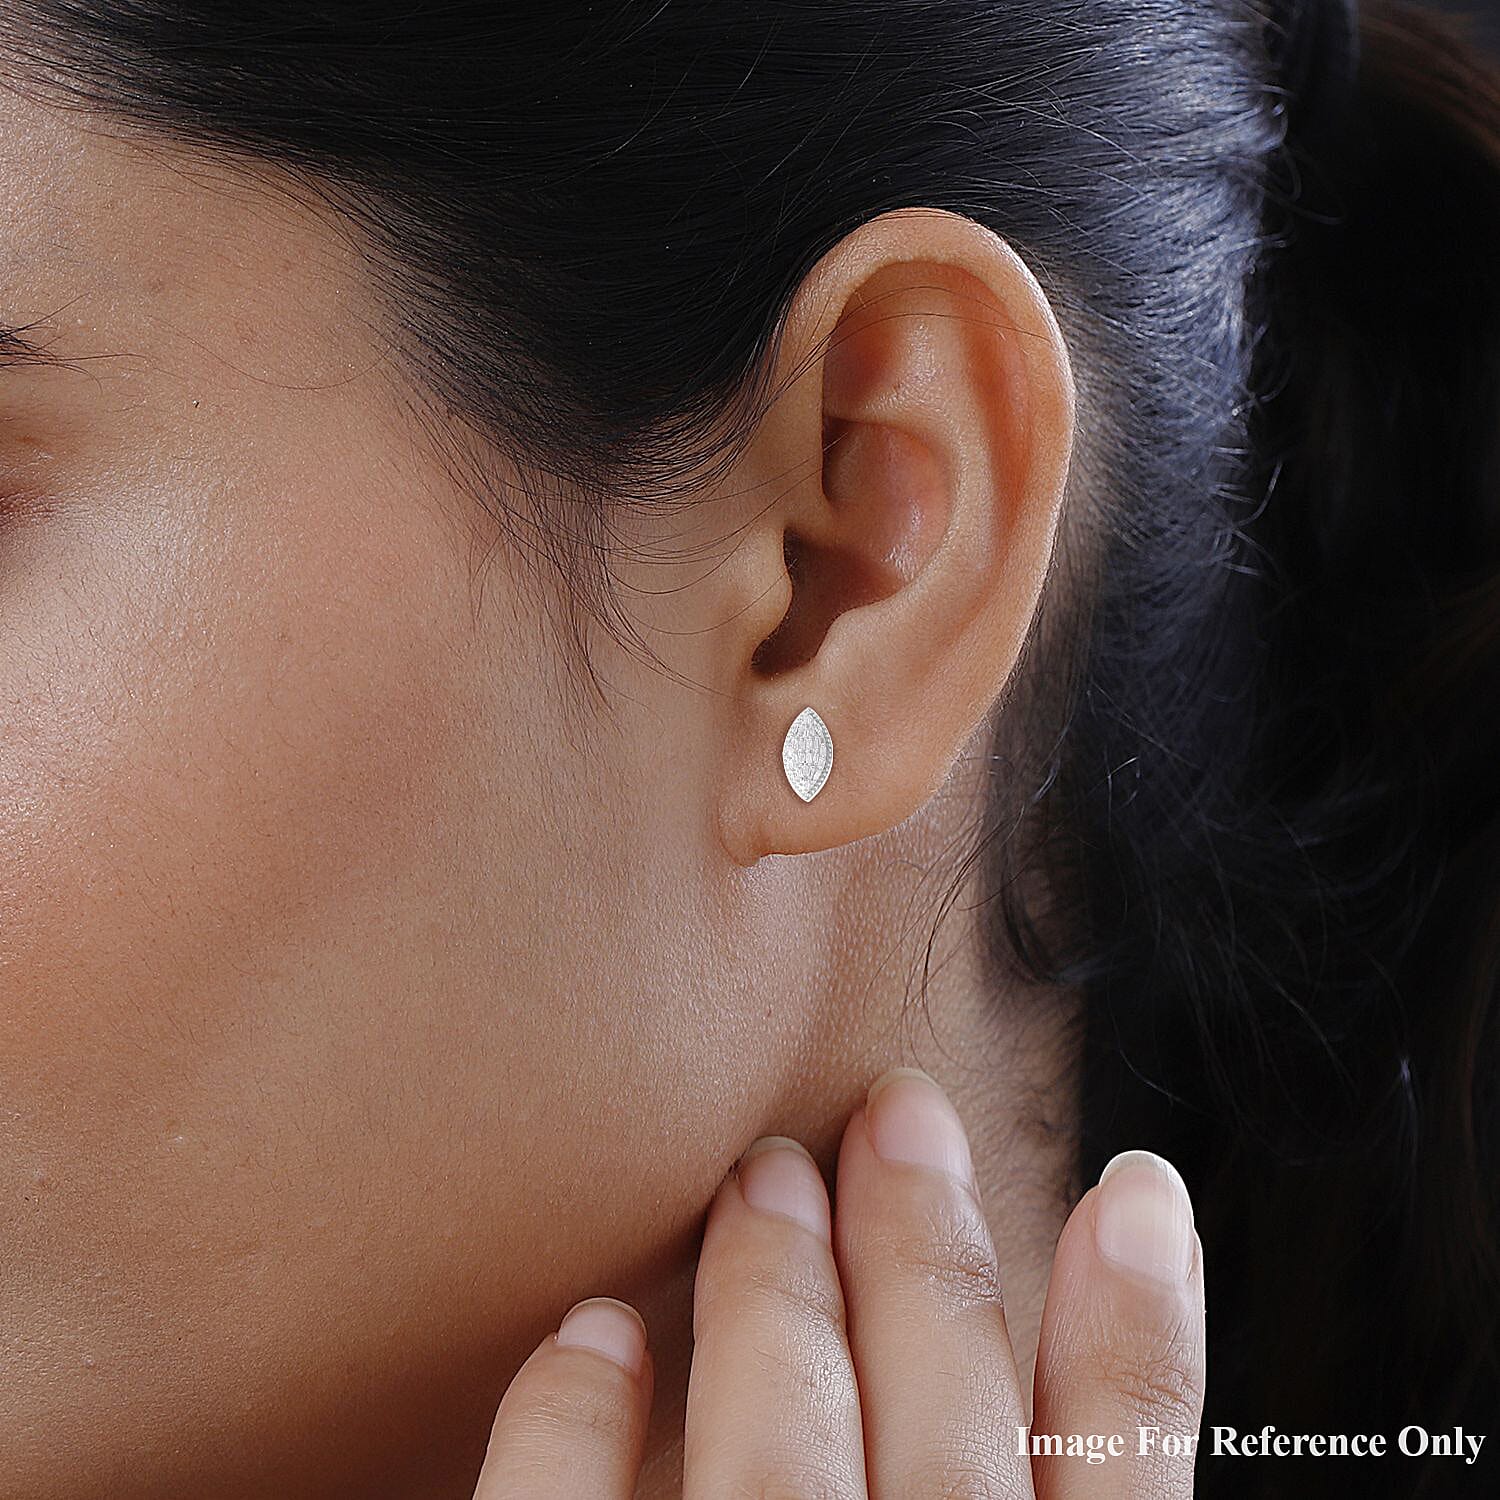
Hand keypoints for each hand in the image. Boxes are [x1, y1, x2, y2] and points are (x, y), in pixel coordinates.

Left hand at [470, 1067, 1205, 1496]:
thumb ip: (1033, 1485)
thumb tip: (1093, 1326)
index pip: (1121, 1488)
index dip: (1141, 1335)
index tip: (1133, 1192)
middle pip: (946, 1438)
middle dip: (928, 1255)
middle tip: (899, 1115)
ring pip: (780, 1455)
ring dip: (775, 1296)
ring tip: (768, 1178)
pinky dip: (576, 1427)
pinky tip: (587, 1336)